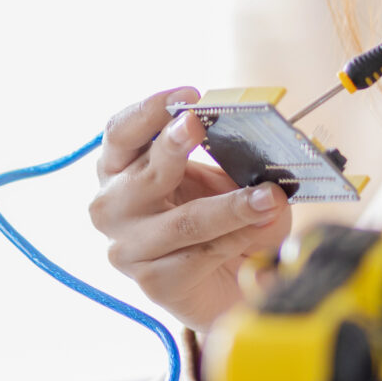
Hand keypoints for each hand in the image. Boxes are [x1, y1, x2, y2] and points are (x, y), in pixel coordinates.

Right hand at [89, 87, 292, 335]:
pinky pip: (199, 257)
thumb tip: (261, 155)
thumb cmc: (223, 220)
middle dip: (172, 145)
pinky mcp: (154, 284)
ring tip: (268, 196)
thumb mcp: (230, 179)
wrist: (230, 284)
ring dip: (230, 207)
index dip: (149, 111)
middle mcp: (113, 207)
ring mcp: (128, 250)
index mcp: (121, 169)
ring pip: (182, 222)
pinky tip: (260, 229)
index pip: (120, 133)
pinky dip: (237, 239)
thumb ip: (238, 162)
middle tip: (199, 124)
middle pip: (141, 174)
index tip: (188, 96)